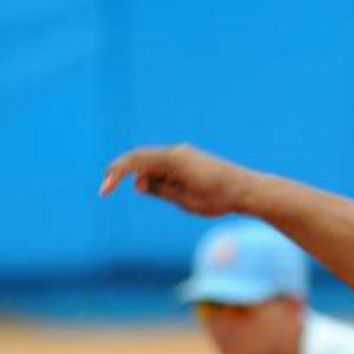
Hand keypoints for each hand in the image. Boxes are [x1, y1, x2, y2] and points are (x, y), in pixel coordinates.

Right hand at [99, 144, 258, 216]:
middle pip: (140, 158)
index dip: (115, 173)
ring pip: (152, 162)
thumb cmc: (219, 198)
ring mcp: (184, 155)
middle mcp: (177, 152)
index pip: (135, 161)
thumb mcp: (186, 201)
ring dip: (144, 178)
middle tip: (108, 190)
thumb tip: (139, 183)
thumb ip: (160, 190)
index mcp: (174, 159)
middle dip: (123, 173)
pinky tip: (168, 193)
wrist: (248, 190)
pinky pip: (165, 166)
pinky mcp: (190, 160)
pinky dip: (157, 177)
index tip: (104, 190)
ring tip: (169, 198)